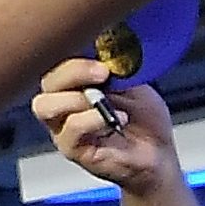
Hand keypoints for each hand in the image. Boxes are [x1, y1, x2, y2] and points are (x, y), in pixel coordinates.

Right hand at [31, 57, 181, 190]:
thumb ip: (115, 68)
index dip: (76, 56)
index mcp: (76, 83)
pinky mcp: (72, 149)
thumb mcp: (133, 84)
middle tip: (102, 74)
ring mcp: (64, 127)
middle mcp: (64, 104)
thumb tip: (105, 52)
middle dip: (72, 73)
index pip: (60, 62)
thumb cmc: (143, 120)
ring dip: (76, 98)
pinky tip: (117, 119)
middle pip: (47, 82)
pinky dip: (92, 119)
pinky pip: (70, 130)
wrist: (158, 153)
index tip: (102, 58)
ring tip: (106, 101)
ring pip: (46, 106)